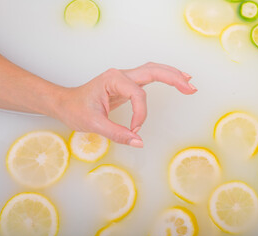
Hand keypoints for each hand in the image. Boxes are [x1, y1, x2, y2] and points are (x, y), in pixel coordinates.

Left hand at [55, 62, 196, 147]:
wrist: (65, 103)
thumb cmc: (76, 110)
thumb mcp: (94, 124)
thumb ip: (118, 134)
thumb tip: (139, 142)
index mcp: (113, 80)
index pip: (137, 95)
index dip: (140, 114)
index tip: (134, 130)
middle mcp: (121, 74)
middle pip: (153, 71)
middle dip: (173, 79)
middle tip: (191, 89)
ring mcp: (125, 77)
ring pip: (154, 70)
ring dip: (172, 75)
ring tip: (189, 83)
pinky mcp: (128, 84)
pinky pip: (150, 77)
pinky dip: (165, 77)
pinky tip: (177, 80)